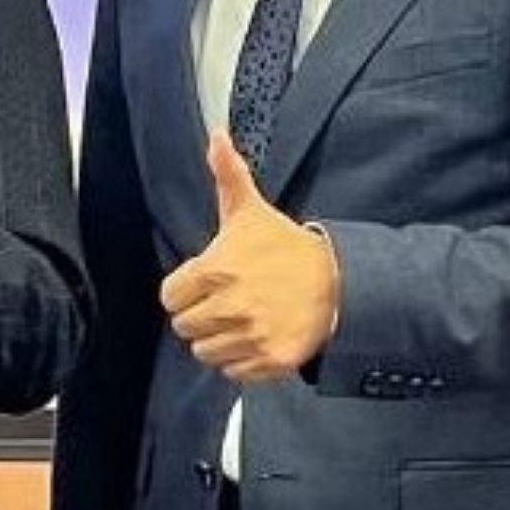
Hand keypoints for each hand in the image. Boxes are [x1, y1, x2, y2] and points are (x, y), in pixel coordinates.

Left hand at [160, 133, 339, 381]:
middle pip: (185, 327)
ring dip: (220, 340)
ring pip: (206, 353)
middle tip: (229, 301)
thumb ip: (228, 176)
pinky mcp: (269, 361)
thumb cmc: (286, 248)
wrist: (338, 281)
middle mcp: (229, 307)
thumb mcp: (251, 212)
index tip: (207, 283)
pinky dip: (242, 361)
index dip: (186, 290)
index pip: (170, 297)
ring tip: (244, 319)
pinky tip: (258, 337)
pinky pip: (233, 372)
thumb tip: (216, 137)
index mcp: (215, 271)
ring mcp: (250, 337)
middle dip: (202, 315)